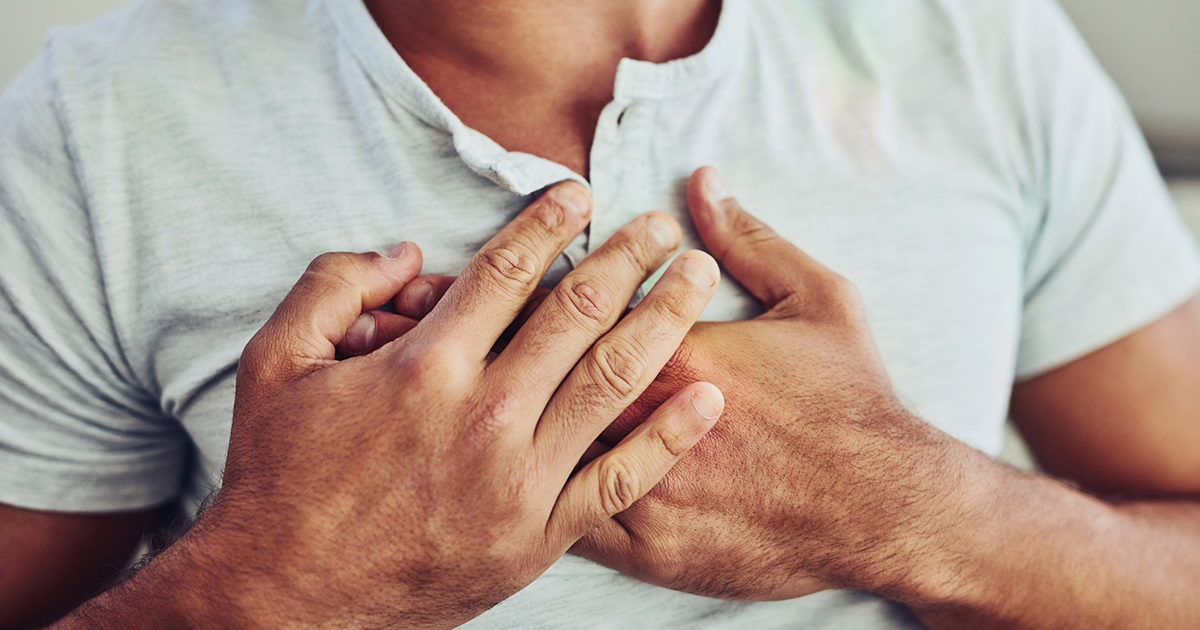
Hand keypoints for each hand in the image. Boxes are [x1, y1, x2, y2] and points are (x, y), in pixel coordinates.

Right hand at [124, 184, 726, 627]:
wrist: (288, 598)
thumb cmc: (280, 478)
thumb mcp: (276, 362)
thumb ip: (335, 285)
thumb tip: (405, 252)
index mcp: (425, 366)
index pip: (508, 270)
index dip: (550, 220)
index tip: (581, 193)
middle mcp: (485, 414)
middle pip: (578, 312)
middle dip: (628, 256)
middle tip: (660, 225)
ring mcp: (520, 478)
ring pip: (614, 380)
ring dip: (664, 319)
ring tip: (698, 277)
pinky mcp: (540, 535)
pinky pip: (622, 480)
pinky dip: (670, 437)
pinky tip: (709, 397)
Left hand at [370, 169, 969, 603]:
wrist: (883, 509)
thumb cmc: (851, 399)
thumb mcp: (817, 298)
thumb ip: (751, 239)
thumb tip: (702, 182)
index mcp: (673, 351)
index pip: (573, 312)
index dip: (523, 293)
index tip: (487, 277)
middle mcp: (643, 420)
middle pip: (542, 378)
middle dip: (489, 356)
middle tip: (451, 341)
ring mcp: (639, 489)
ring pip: (537, 455)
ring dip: (489, 428)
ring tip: (450, 404)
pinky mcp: (645, 547)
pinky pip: (564, 523)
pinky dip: (525, 498)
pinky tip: (496, 478)